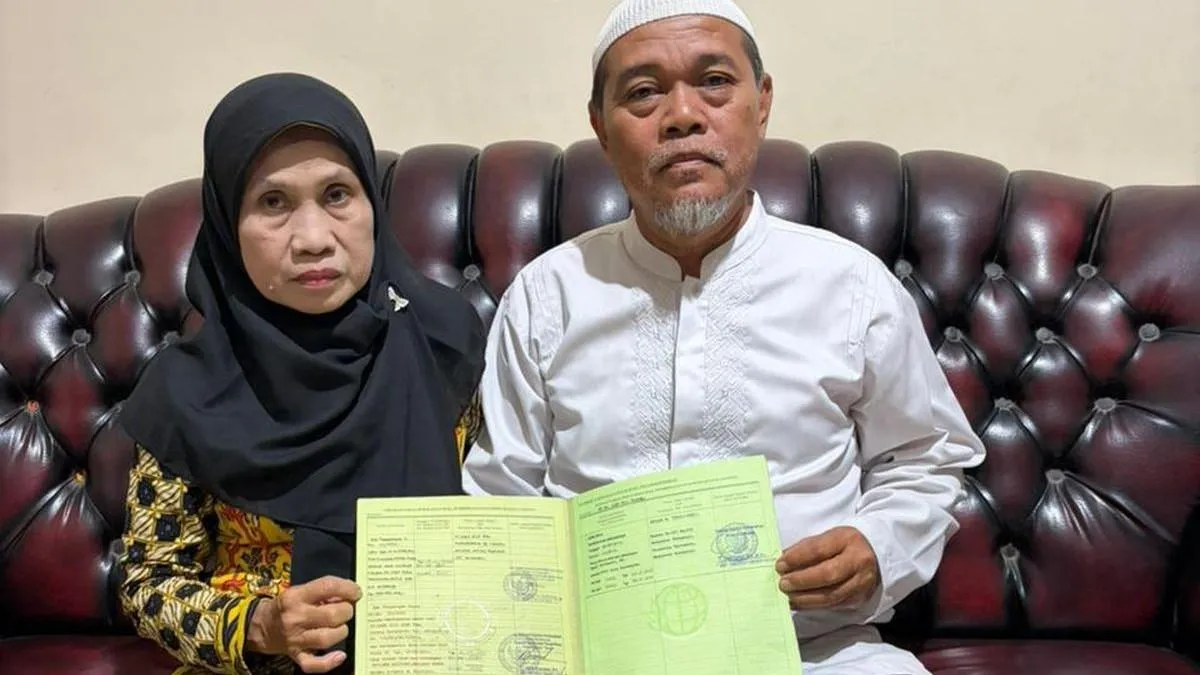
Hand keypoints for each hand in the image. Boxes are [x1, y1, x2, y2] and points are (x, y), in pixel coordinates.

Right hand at [247, 575, 361, 672]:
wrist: (262, 626)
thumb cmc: (288, 606)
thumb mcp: (300, 591)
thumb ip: (323, 591)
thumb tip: (349, 595)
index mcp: (296, 597)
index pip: (326, 587)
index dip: (347, 588)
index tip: (356, 592)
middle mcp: (295, 618)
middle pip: (331, 615)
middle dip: (347, 611)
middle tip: (348, 610)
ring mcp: (295, 639)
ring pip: (326, 638)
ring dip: (341, 632)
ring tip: (341, 627)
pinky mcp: (296, 656)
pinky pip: (314, 664)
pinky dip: (329, 662)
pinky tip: (340, 655)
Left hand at [775, 526, 879, 610]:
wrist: (875, 554)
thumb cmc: (844, 545)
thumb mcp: (828, 537)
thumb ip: (806, 548)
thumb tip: (783, 562)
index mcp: (848, 539)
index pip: (818, 549)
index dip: (797, 558)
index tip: (780, 565)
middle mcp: (859, 561)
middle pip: (827, 574)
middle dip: (801, 581)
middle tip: (782, 583)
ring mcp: (862, 582)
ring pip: (831, 595)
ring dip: (805, 598)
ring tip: (787, 596)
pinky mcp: (860, 599)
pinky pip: (834, 605)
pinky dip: (813, 605)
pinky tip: (798, 603)